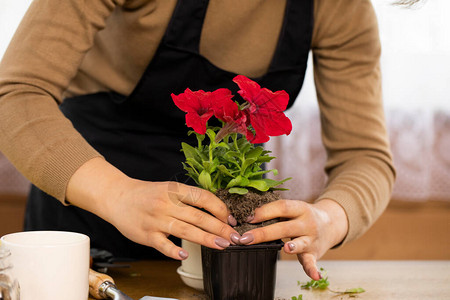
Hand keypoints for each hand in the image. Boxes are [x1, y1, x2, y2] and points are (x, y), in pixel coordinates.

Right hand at [67, 157, 238, 259]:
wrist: (117, 197)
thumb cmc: (147, 194)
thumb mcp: (169, 189)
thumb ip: (188, 199)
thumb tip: (215, 212)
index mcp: (175, 190)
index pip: (203, 198)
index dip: (220, 209)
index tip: (230, 219)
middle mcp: (167, 203)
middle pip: (199, 216)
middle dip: (220, 228)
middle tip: (235, 237)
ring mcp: (156, 219)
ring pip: (185, 230)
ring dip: (206, 238)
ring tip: (222, 245)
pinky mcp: (146, 234)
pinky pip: (162, 244)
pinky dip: (174, 250)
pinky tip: (185, 255)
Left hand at [239, 199, 347, 279]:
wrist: (330, 223)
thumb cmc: (302, 215)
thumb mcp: (293, 208)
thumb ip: (276, 211)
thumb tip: (248, 216)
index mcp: (300, 208)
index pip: (281, 207)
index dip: (264, 212)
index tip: (247, 218)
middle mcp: (307, 223)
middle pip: (284, 227)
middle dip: (263, 233)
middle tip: (245, 238)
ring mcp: (312, 239)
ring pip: (300, 243)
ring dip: (293, 246)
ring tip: (285, 248)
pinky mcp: (314, 253)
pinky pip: (313, 262)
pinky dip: (313, 270)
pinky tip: (315, 276)